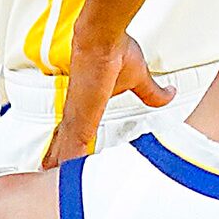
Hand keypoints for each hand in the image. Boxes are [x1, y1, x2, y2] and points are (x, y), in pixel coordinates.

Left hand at [44, 30, 168, 167]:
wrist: (103, 37)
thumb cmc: (116, 49)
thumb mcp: (140, 78)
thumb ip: (153, 92)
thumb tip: (170, 93)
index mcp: (89, 104)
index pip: (75, 130)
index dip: (68, 144)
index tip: (63, 158)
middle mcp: (79, 111)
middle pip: (64, 142)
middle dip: (57, 160)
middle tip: (49, 175)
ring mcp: (78, 116)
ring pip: (65, 149)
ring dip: (60, 167)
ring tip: (53, 181)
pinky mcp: (80, 117)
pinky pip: (72, 147)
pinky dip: (68, 163)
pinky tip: (62, 176)